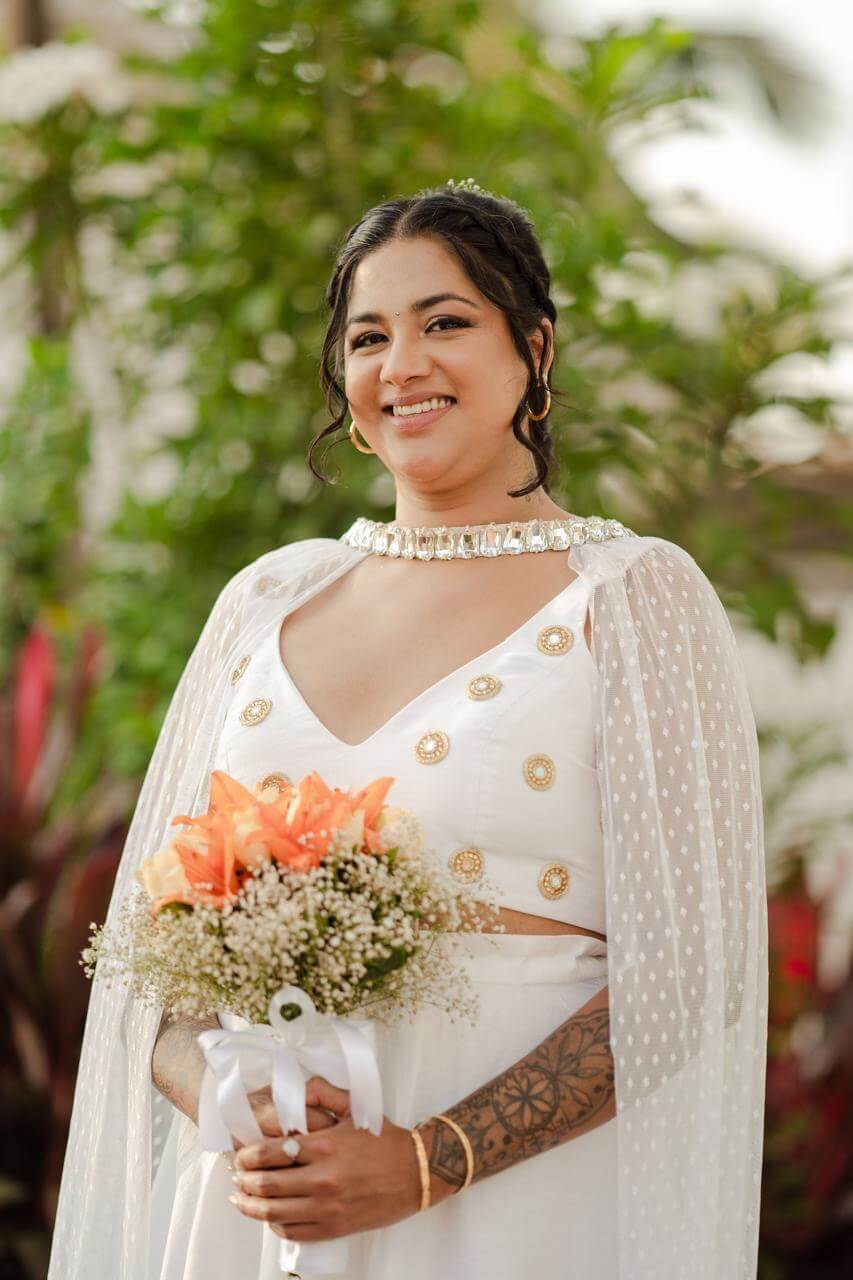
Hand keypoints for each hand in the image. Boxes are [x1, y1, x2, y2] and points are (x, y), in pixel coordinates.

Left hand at [229, 1077, 449, 1242]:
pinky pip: (293, 1231)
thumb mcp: (356, 1107)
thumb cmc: (385, 1140)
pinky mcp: (334, 1227)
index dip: (247, 1156)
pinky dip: (274, 1225)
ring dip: (251, 1207)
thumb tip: (296, 1090)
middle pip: (267, 1186)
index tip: (240, 1154)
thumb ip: (324, 1093)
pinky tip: (269, 1217)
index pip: (271, 1154)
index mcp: (326, 1146)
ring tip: (241, 1200)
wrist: (416, 1173)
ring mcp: (328, 1207)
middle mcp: (323, 1179)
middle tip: (236, 1176)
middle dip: (244, 1181)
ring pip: (274, 1213)